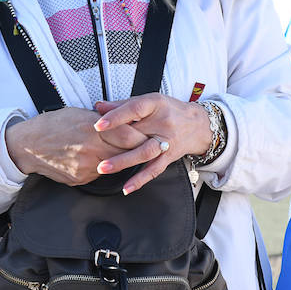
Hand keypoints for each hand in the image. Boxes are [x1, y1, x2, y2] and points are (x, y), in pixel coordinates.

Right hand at [4, 107, 147, 185]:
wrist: (27, 146)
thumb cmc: (50, 126)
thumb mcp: (77, 114)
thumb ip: (100, 120)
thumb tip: (120, 122)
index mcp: (92, 129)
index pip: (128, 135)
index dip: (142, 136)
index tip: (151, 134)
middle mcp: (91, 150)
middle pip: (126, 153)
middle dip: (137, 150)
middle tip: (149, 146)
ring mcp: (86, 167)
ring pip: (114, 165)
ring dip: (120, 159)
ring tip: (122, 153)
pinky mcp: (81, 178)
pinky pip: (99, 173)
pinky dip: (102, 166)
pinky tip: (95, 159)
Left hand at [92, 94, 214, 193]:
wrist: (197, 125)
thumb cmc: (168, 110)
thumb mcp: (148, 101)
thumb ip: (122, 105)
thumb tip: (98, 106)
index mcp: (156, 105)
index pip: (135, 109)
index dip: (116, 116)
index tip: (98, 124)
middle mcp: (163, 123)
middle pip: (137, 134)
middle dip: (114, 143)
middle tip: (93, 149)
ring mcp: (167, 141)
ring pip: (144, 153)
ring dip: (123, 162)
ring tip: (103, 168)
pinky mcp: (169, 157)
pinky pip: (154, 170)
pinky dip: (140, 180)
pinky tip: (127, 188)